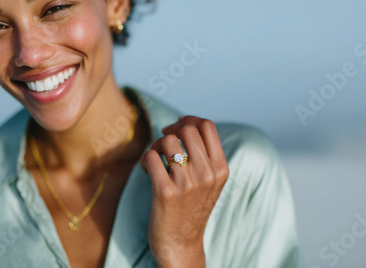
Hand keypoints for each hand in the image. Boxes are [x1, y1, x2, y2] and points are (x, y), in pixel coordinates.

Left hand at [140, 116, 229, 267]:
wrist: (181, 244)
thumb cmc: (192, 208)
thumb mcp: (210, 182)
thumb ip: (204, 155)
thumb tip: (183, 123)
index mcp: (221, 169)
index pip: (207, 126)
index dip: (188, 120)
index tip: (177, 127)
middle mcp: (207, 175)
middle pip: (186, 129)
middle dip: (170, 131)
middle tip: (162, 143)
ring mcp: (187, 184)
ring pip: (166, 140)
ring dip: (155, 145)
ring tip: (155, 159)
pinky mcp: (165, 193)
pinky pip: (150, 157)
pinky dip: (145, 160)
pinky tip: (147, 171)